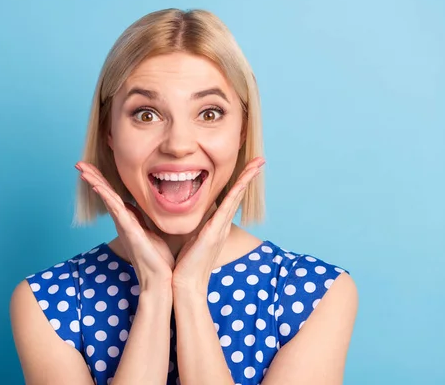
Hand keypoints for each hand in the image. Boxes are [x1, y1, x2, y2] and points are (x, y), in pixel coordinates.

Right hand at [76, 162, 174, 291]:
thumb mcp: (155, 232)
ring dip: (95, 183)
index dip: (103, 182)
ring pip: (107, 198)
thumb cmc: (159, 259)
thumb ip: (150, 219)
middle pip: (106, 194)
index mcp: (129, 220)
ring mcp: (124, 225)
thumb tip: (152, 208)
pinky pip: (116, 210)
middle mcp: (123, 221)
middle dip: (93, 178)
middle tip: (79, 164)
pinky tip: (98, 187)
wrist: (161, 278)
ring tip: (82, 170)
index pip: (114, 196)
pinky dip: (106, 197)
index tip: (93, 168)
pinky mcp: (129, 230)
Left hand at [171, 157, 264, 294]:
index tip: (245, 168)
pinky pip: (228, 207)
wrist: (185, 285)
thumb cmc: (184, 265)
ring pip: (236, 197)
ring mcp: (220, 228)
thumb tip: (185, 217)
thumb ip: (192, 228)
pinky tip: (243, 181)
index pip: (229, 200)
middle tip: (259, 160)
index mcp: (215, 226)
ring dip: (247, 179)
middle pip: (237, 195)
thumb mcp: (189, 240)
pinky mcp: (215, 232)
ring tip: (257, 163)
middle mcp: (222, 225)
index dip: (238, 183)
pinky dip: (237, 192)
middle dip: (248, 176)